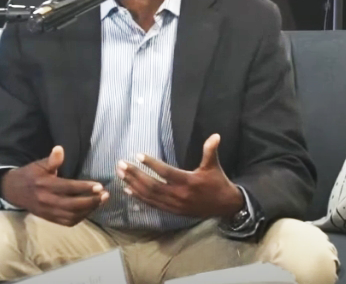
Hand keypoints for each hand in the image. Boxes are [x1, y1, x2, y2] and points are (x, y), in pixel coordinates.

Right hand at [0, 146, 108, 226]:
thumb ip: (52, 160)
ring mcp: (48, 212)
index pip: (68, 188)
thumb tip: (60, 149)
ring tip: (101, 201)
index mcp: (45, 185)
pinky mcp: (50, 219)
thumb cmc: (30, 174)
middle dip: (91, 201)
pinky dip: (81, 218)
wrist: (14, 191)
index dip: (85, 187)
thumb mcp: (39, 164)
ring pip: (72, 216)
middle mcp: (47, 200)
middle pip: (73, 205)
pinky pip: (68, 222)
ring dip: (88, 210)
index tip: (100, 186)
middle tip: (105, 195)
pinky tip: (90, 210)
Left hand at [116, 134, 243, 219]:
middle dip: (135, 175)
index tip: (138, 155)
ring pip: (149, 195)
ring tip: (121, 174)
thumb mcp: (214, 166)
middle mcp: (179, 195)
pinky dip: (139, 197)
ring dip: (133, 184)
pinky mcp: (172, 211)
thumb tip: (215, 135)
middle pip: (152, 185)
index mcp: (189, 182)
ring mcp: (174, 205)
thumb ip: (210, 151)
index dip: (152, 164)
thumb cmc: (218, 183)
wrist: (224, 206)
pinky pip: (152, 204)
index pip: (166, 173)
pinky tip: (128, 190)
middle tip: (121, 165)